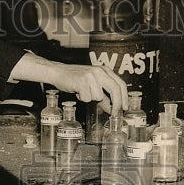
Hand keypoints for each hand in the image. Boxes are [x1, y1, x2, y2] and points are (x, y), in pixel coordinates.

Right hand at [9, 54, 128, 112]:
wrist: (58, 72)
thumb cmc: (75, 79)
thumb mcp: (92, 86)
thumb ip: (104, 97)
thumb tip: (112, 109)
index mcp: (104, 70)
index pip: (120, 84)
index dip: (124, 97)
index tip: (124, 108)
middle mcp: (100, 71)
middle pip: (115, 89)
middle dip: (116, 103)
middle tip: (114, 114)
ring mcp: (91, 75)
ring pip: (99, 96)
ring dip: (91, 99)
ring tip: (83, 92)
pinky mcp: (82, 81)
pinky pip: (88, 98)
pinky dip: (82, 98)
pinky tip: (78, 91)